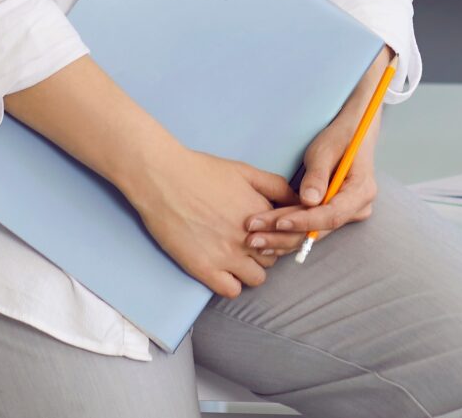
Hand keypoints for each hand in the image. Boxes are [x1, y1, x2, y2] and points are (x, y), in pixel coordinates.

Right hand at [127, 141, 294, 298]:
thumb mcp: (246, 171)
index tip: (269, 232)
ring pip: (257, 278)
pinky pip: (231, 291)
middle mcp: (249, 238)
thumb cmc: (203, 171)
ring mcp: (227, 256)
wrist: (164, 179)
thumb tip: (298, 200)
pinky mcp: (204, 269)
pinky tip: (221, 269)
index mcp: (263, 214)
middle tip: (248, 241)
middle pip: (274, 258)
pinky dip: (230, 284)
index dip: (280, 235)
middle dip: (265, 251)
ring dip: (250, 269)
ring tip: (235, 256)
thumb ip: (275, 187)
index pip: (289, 237)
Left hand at [255, 54, 388, 254]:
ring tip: (254, 240)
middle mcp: (357, 209)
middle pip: (319, 229)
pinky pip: (311, 228)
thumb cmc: (340, 137)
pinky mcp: (333, 215)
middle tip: (254, 237)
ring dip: (282, 238)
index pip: (332, 215)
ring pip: (312, 232)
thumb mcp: (326, 150)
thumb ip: (318, 176)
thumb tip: (308, 201)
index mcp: (361, 192)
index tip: (278, 223)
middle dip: (285, 234)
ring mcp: (347, 214)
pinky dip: (289, 233)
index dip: (304, 221)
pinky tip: (266, 238)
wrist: (354, 133)